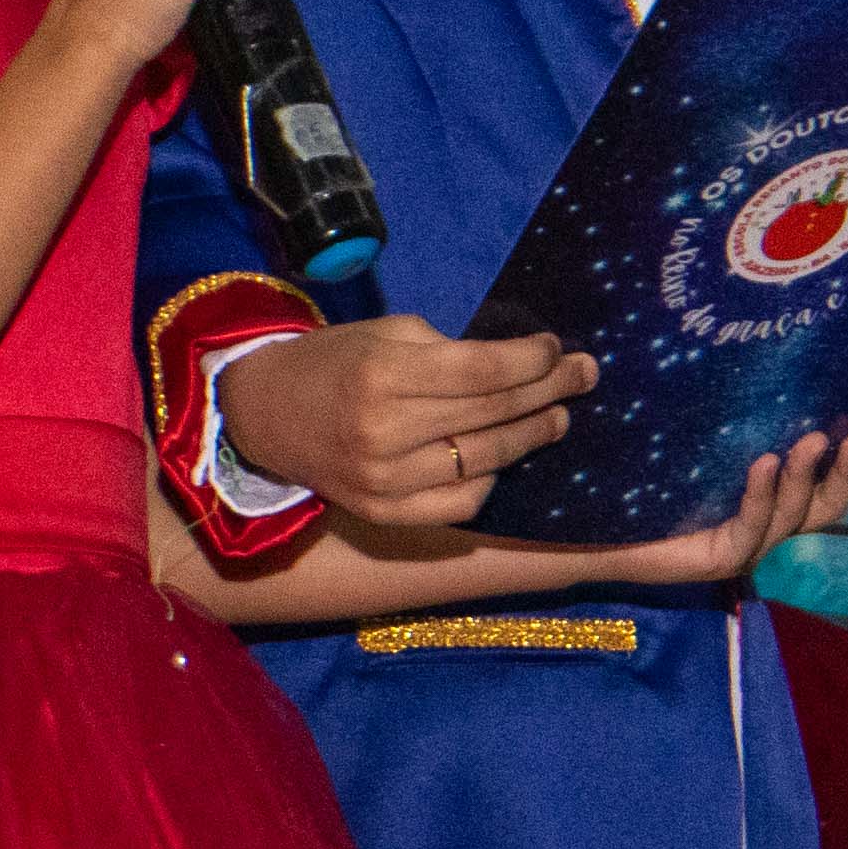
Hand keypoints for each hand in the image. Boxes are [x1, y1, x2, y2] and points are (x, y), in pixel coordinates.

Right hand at [219, 316, 589, 520]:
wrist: (262, 417)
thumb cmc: (332, 363)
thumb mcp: (383, 334)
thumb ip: (446, 350)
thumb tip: (520, 365)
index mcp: (383, 375)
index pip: (482, 370)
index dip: (531, 359)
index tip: (558, 348)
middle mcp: (385, 432)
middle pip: (492, 413)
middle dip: (549, 391)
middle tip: (584, 375)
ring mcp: (385, 481)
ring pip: (485, 460)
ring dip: (532, 437)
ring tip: (557, 417)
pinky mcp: (384, 514)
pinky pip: (462, 502)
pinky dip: (491, 479)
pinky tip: (504, 458)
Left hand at [601, 434, 847, 587]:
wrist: (587, 523)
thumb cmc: (639, 475)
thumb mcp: (693, 441)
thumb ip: (725, 417)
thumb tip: (748, 354)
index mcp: (766, 501)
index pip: (823, 486)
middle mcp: (763, 525)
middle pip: (823, 508)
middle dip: (846, 474)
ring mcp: (743, 546)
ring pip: (791, 517)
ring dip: (804, 478)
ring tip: (810, 441)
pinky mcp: (717, 559)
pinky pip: (750, 527)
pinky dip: (761, 496)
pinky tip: (764, 464)